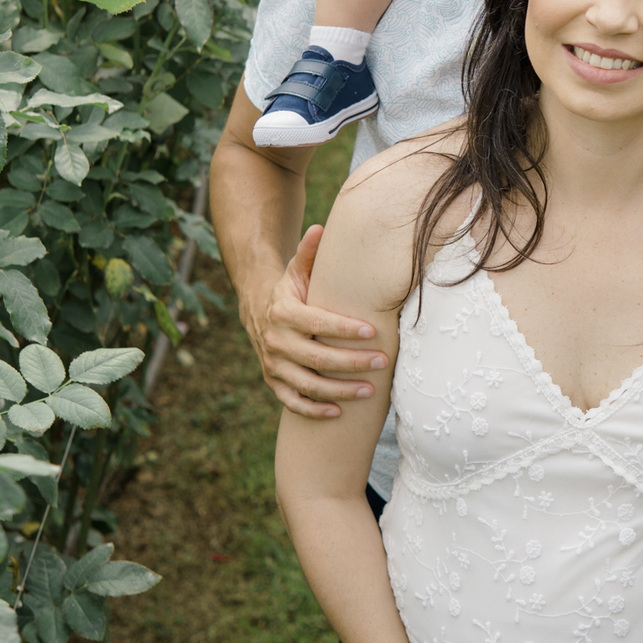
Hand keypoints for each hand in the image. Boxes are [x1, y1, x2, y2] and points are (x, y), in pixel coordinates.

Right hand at [254, 225, 387, 417]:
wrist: (259, 311)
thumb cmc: (292, 290)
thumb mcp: (298, 271)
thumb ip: (309, 253)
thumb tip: (321, 229)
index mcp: (283, 312)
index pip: (317, 323)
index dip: (345, 330)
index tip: (373, 332)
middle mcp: (276, 341)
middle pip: (316, 358)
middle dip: (352, 363)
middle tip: (383, 362)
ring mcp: (274, 365)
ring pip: (308, 384)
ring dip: (339, 391)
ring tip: (371, 391)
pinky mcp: (274, 383)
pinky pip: (293, 403)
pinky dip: (314, 411)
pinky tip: (339, 413)